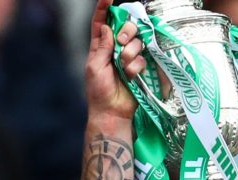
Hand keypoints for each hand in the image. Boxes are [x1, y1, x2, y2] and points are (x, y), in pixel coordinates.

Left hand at [85, 0, 144, 120]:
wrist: (112, 112)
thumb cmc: (98, 92)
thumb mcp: (95, 67)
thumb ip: (102, 47)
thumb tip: (107, 28)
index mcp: (100, 47)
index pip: (101, 23)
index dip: (104, 9)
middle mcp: (115, 49)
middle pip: (125, 28)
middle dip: (126, 31)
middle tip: (123, 42)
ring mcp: (129, 58)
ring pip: (137, 43)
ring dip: (131, 53)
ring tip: (125, 68)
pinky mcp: (140, 68)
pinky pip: (143, 59)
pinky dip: (137, 67)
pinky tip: (132, 76)